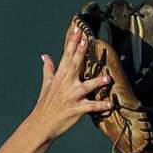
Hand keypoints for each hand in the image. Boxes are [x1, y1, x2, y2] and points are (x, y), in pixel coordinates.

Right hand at [30, 25, 113, 142]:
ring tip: (107, 78)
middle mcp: (66, 84)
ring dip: (97, 82)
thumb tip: (45, 56)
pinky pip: (91, 107)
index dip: (72, 42)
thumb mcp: (46, 85)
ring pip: (86, 87)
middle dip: (80, 52)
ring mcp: (72, 97)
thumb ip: (48, 69)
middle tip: (87, 39)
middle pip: (74, 65)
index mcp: (59, 76)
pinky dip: (100, 106)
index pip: (66, 55)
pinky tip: (110, 104)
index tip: (77, 29)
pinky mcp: (76, 110)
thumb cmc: (45, 104)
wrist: (42, 124)